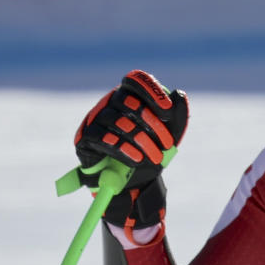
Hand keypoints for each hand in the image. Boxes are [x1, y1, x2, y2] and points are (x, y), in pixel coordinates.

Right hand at [74, 70, 188, 226]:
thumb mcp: (171, 134)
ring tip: (156, 157)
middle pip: (127, 101)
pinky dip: (123, 149)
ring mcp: (95, 118)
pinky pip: (102, 138)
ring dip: (141, 141)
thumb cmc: (151, 152)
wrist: (134, 183)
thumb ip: (178, 114)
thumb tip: (179, 94)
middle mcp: (110, 102)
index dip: (152, 93)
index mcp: (129, 95)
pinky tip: (137, 160)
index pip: (136, 81)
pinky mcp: (85, 137)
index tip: (168, 112)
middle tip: (167, 144)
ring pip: (117, 121)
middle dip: (151, 123)